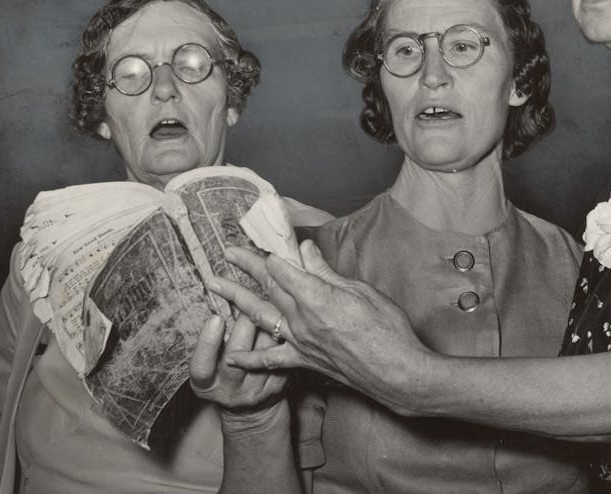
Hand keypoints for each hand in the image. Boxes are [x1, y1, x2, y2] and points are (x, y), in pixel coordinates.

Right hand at [188, 313, 287, 413]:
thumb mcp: (209, 365)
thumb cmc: (223, 374)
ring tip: (269, 309)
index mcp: (205, 385)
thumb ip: (212, 342)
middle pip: (238, 352)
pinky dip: (282, 336)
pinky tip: (284, 324)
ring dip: (268, 324)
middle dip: (245, 322)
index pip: (202, 366)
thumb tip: (217, 300)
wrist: (249, 409)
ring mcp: (255, 390)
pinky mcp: (277, 386)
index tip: (215, 318)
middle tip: (249, 303)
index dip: (208, 343)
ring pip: (265, 348)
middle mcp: (229, 390)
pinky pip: (282, 354)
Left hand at [212, 239, 430, 412]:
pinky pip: (271, 359)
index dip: (272, 251)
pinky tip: (231, 354)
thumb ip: (327, 273)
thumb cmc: (387, 329)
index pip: (283, 268)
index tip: (263, 237)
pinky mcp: (304, 361)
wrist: (395, 372)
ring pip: (261, 315)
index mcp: (317, 296)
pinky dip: (250, 357)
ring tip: (215, 285)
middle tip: (229, 253)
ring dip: (236, 298)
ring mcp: (300, 342)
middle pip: (269, 286)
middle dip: (248, 266)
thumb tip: (306, 251)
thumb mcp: (361, 291)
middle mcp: (302, 319)